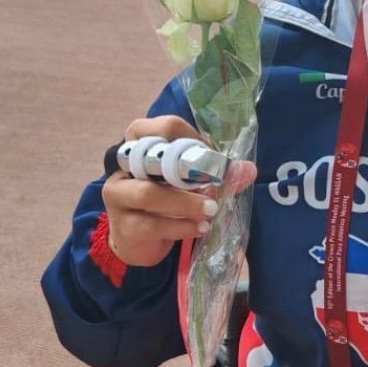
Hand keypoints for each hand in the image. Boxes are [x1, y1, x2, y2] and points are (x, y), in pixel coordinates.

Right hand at [101, 116, 257, 266]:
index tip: (213, 156)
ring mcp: (118, 196)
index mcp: (140, 143)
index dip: (192, 138)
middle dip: (186, 170)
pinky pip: (151, 225)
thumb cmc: (165, 199)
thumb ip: (217, 174)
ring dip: (185, 203)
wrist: (139, 240)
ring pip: (148, 194)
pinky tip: (200, 228)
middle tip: (216, 185)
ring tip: (211, 210)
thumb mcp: (188, 181)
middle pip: (151, 157)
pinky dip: (181, 227)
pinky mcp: (123, 226)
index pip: (165, 126)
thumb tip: (248, 170)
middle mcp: (123, 166)